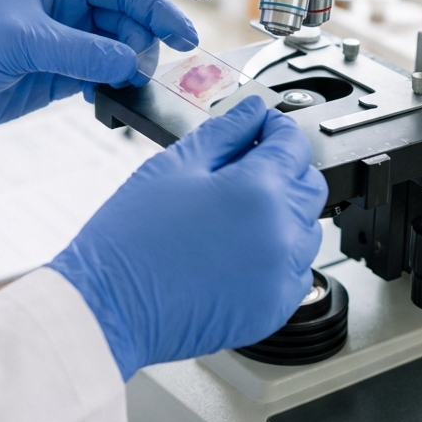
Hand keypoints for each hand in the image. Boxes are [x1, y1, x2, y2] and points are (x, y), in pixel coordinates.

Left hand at [0, 0, 196, 146]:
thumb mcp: (19, 41)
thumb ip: (78, 51)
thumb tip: (128, 61)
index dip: (156, 9)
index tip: (182, 36)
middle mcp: (68, 8)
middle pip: (129, 22)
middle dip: (141, 45)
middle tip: (136, 71)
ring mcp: (68, 43)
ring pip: (121, 51)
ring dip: (129, 69)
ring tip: (119, 86)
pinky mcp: (62, 77)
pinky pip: (105, 78)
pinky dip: (114, 88)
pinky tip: (106, 99)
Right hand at [49, 96, 327, 380]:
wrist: (112, 310)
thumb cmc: (130, 241)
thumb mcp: (172, 168)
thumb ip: (223, 133)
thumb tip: (253, 112)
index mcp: (257, 190)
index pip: (294, 143)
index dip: (277, 128)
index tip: (261, 127)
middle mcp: (281, 232)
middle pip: (309, 184)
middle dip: (284, 169)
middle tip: (243, 170)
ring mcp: (282, 274)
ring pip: (306, 228)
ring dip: (283, 213)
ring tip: (234, 216)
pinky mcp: (275, 308)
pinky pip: (296, 271)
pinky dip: (277, 255)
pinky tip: (238, 252)